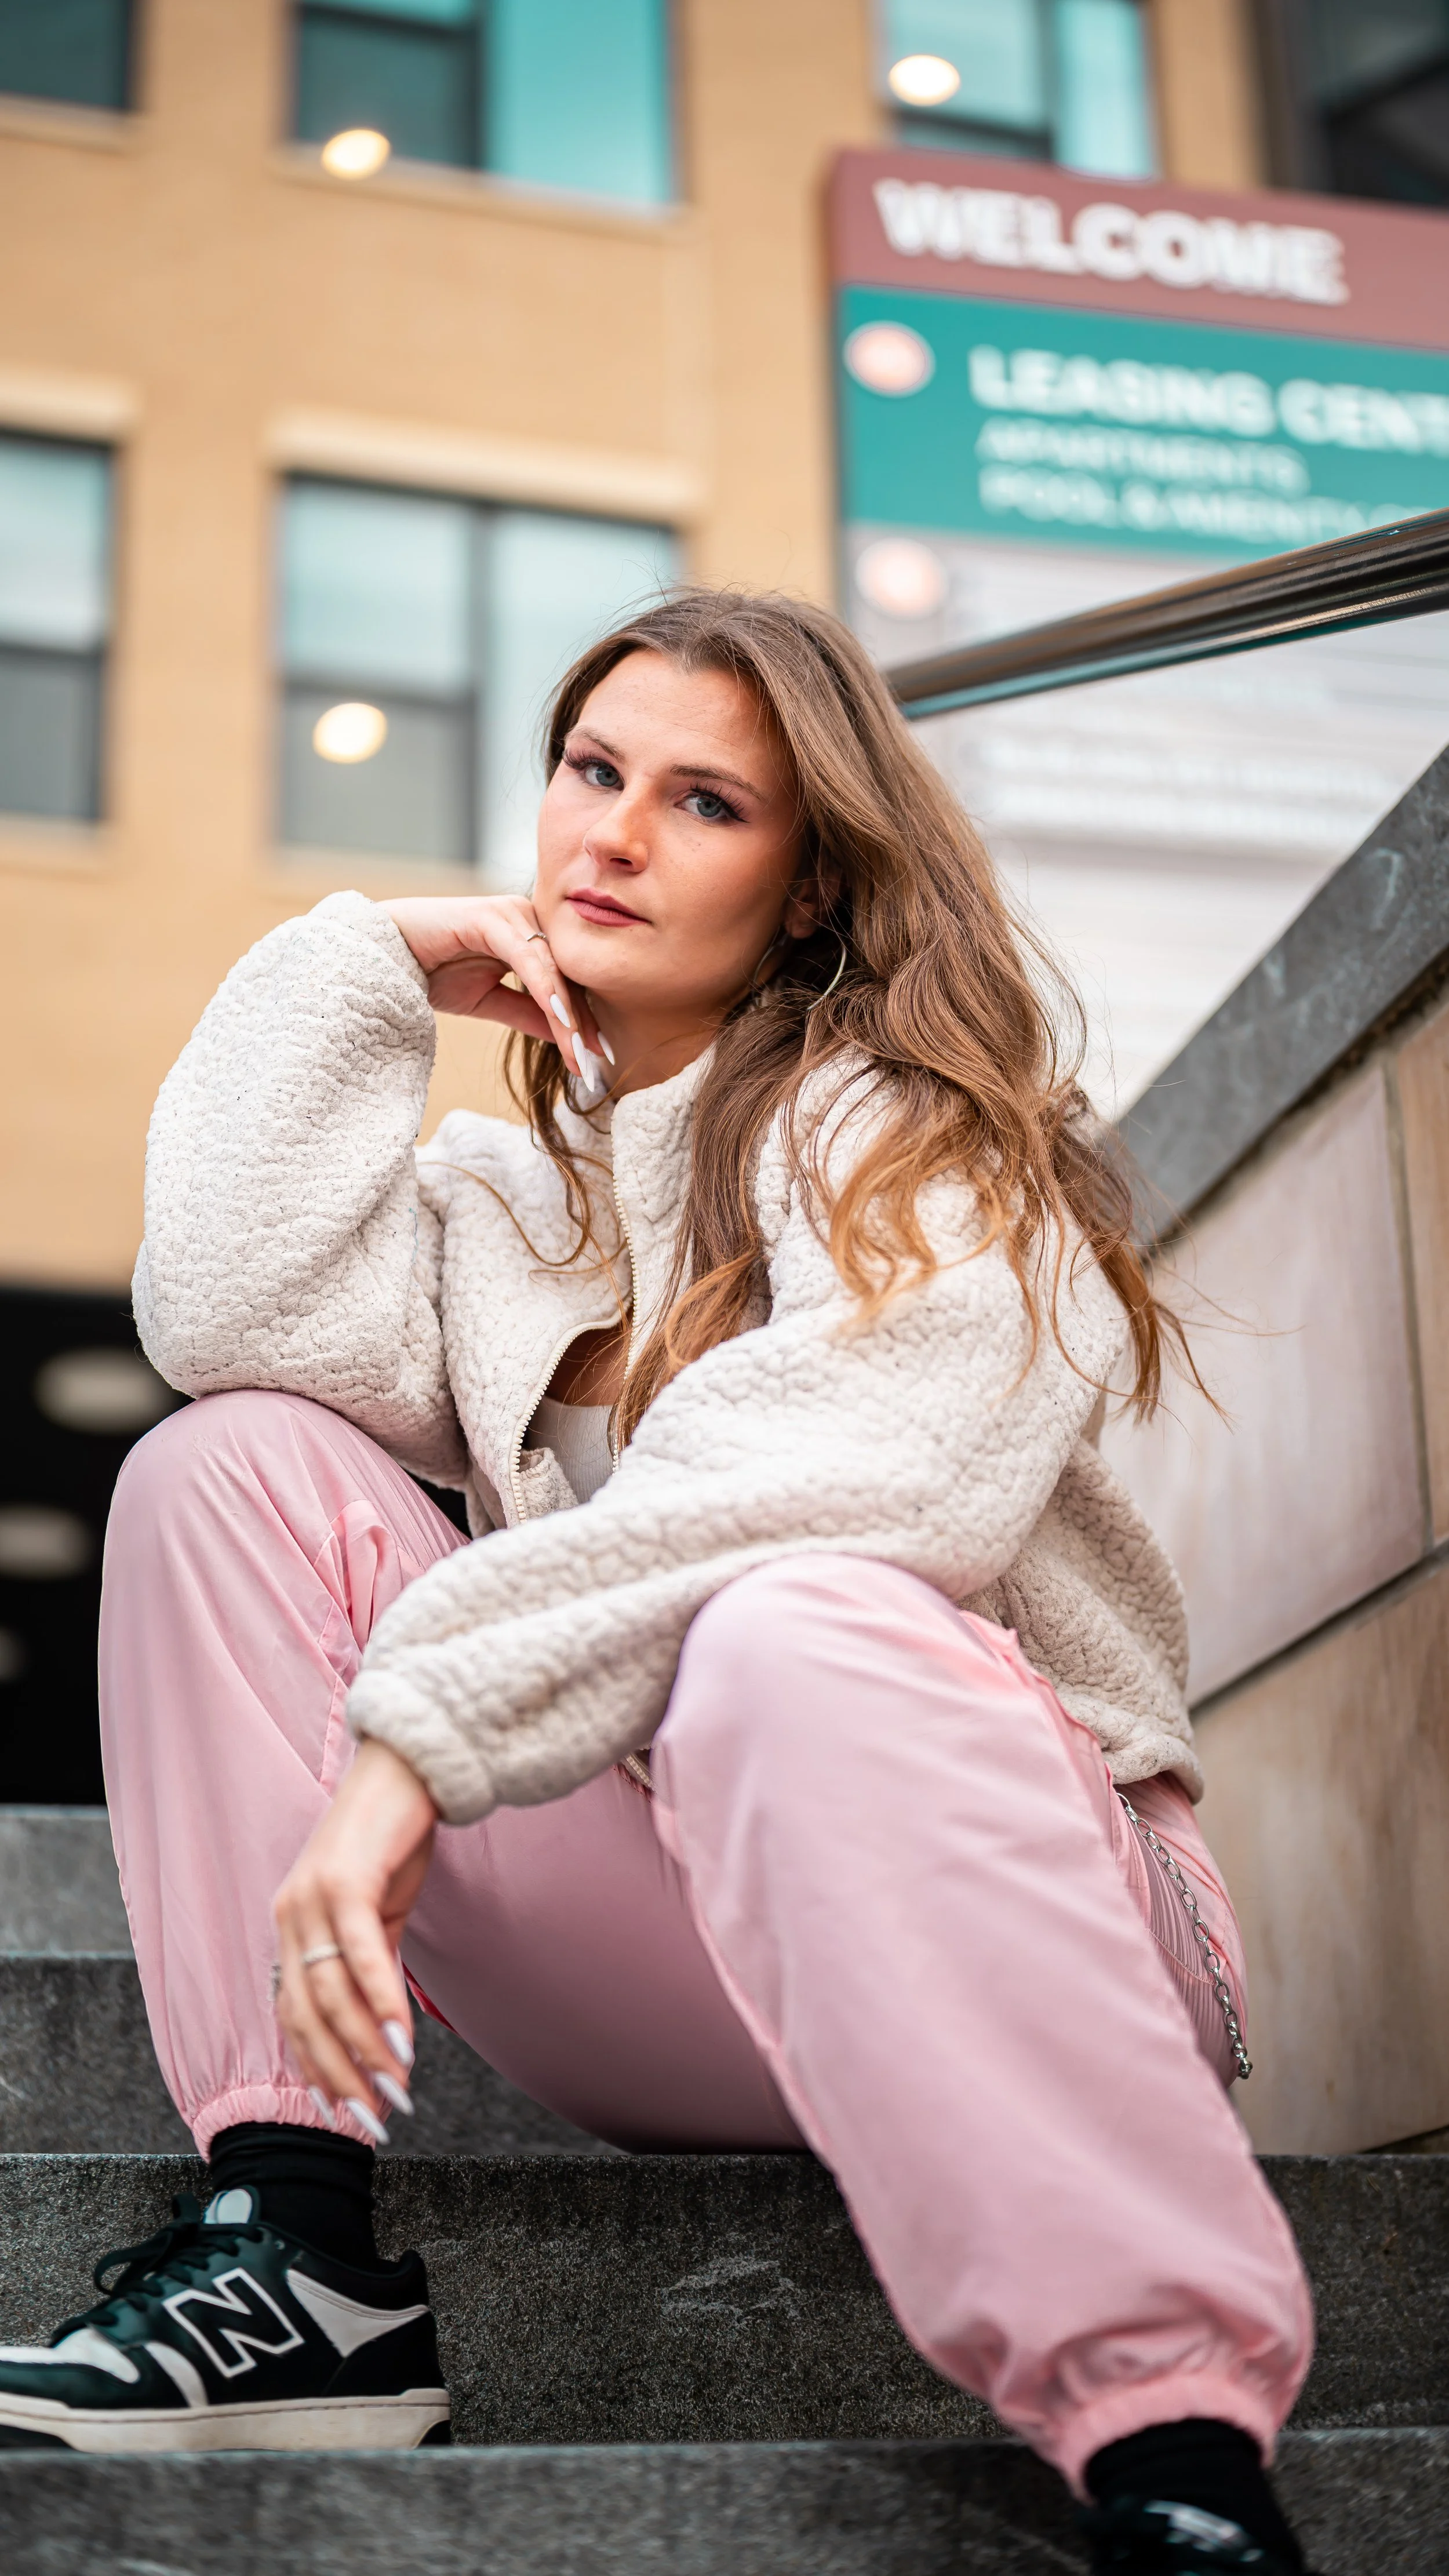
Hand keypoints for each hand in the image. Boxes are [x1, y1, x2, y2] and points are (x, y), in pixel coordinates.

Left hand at [273, 1739, 439, 2132]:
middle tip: (376, 2119)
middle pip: (305, 2016)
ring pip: (331, 1995)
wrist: (407, 1766)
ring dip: (367, 2051)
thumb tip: (384, 2029)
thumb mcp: (378, 1911)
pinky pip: (359, 1954)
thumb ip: (371, 1965)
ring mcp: (313, 1896)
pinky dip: (382, 2001)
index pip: (292, 2015)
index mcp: (292, 1924)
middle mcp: (290, 1914)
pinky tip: (405, 2040)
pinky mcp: (346, 1880)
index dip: (316, 2069)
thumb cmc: (394, 1838)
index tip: (347, 2112)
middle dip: (341, 2076)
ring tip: (398, 2090)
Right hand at [383, 894, 605, 1082]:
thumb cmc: (432, 972)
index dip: (585, 1021)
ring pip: (552, 970)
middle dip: (583, 1024)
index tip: (600, 1059)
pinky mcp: (492, 916)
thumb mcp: (488, 1001)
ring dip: (568, 1015)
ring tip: (580, 1053)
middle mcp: (527, 918)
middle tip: (597, 1064)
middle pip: (567, 976)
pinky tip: (560, 1019)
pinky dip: (545, 990)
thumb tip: (569, 1038)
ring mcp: (512, 913)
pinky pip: (527, 959)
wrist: (383, 957)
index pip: (568, 981)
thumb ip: (528, 1014)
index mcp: (530, 934)